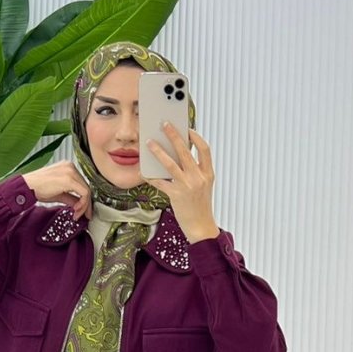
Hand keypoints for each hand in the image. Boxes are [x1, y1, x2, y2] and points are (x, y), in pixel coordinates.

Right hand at [20, 163, 92, 219]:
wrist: (27, 186)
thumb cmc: (38, 188)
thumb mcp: (58, 194)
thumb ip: (71, 198)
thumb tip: (80, 205)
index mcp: (68, 167)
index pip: (82, 184)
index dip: (85, 200)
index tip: (83, 211)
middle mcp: (70, 167)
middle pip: (86, 187)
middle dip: (86, 204)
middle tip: (81, 215)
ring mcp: (70, 171)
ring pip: (87, 190)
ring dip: (84, 206)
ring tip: (77, 215)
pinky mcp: (69, 179)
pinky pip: (84, 193)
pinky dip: (82, 204)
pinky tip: (75, 210)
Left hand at [145, 125, 217, 241]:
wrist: (201, 227)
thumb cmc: (200, 206)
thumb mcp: (203, 186)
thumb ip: (195, 171)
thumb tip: (179, 156)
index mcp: (208, 173)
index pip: (204, 149)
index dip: (196, 137)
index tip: (188, 128)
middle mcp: (198, 177)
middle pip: (185, 150)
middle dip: (174, 135)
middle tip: (164, 124)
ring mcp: (187, 186)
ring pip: (170, 163)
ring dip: (158, 151)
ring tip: (149, 142)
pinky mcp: (176, 195)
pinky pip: (160, 182)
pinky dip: (151, 176)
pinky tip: (144, 171)